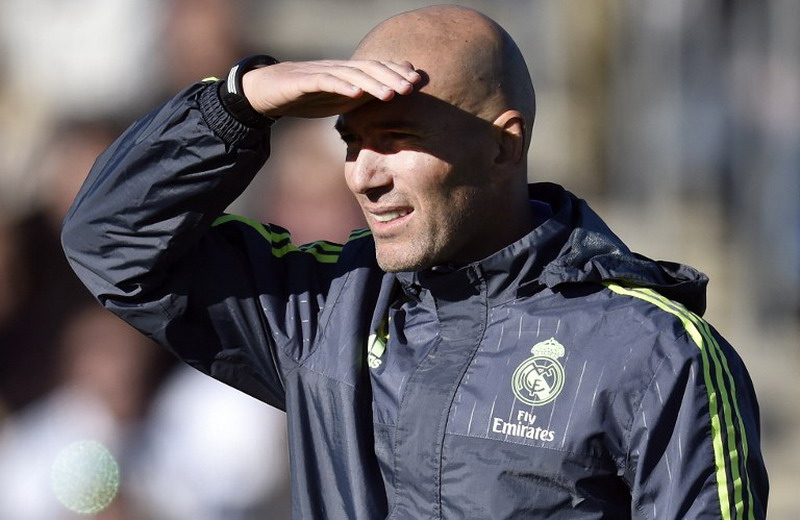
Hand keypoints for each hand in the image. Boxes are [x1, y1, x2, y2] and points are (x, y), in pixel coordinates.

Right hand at [241, 60, 421, 117]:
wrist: (268, 91)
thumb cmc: (307, 96)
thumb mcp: (340, 99)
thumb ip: (363, 96)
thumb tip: (389, 98)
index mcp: (348, 73)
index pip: (377, 69)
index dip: (397, 73)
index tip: (418, 82)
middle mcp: (338, 68)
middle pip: (369, 69)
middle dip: (392, 77)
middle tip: (412, 87)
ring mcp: (321, 72)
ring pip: (352, 74)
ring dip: (373, 83)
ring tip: (391, 94)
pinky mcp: (304, 81)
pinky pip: (325, 81)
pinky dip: (341, 86)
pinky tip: (355, 93)